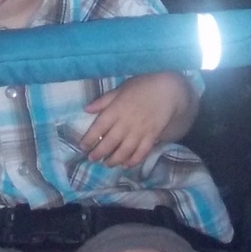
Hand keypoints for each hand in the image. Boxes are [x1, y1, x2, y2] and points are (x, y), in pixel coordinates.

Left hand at [80, 72, 195, 167]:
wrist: (167, 89)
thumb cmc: (142, 87)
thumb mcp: (121, 89)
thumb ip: (104, 101)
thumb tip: (86, 109)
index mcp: (116, 109)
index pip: (98, 127)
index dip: (89, 139)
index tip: (82, 146)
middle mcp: (126, 122)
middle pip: (109, 142)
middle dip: (99, 153)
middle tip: (92, 159)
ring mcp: (140, 130)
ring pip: (124, 150)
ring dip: (114, 160)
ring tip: (107, 164)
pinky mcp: (152, 136)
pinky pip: (142, 152)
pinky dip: (133, 161)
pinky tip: (126, 164)